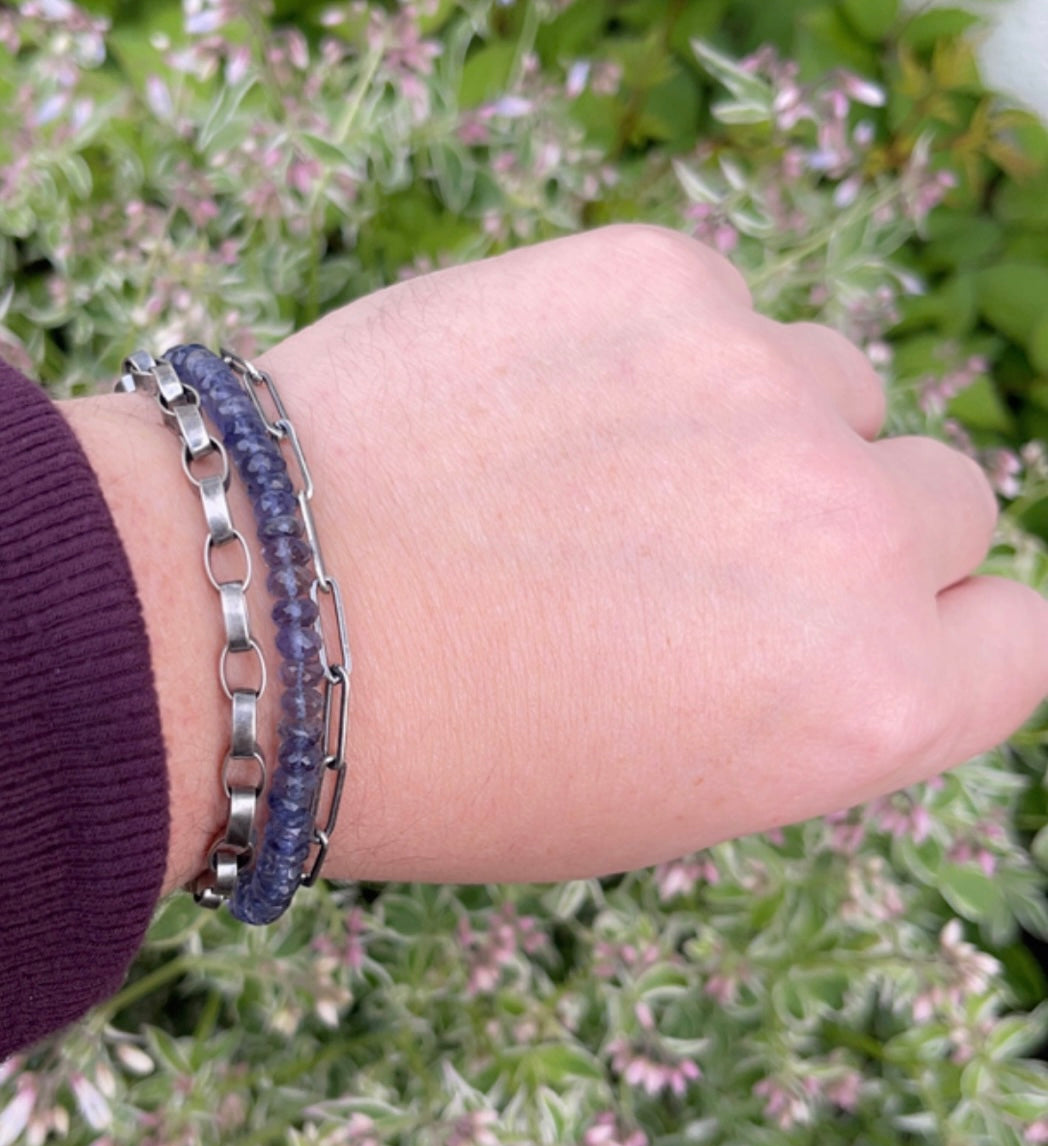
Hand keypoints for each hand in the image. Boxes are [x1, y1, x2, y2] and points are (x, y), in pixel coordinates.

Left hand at [67, 226, 1047, 891]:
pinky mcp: (657, 274)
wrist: (252, 619)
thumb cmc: (442, 754)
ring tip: (596, 474)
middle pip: (940, 497)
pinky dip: (654, 349)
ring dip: (755, 424)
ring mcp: (761, 387)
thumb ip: (800, 699)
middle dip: (843, 526)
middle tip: (698, 550)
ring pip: (834, 384)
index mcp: (863, 706)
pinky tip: (533, 403)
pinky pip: (715, 305)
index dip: (940, 625)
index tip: (863, 619)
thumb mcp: (656, 794)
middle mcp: (852, 538)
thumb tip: (848, 609)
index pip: (1017, 635)